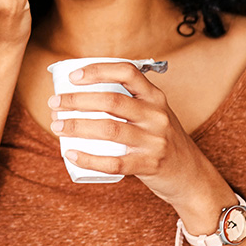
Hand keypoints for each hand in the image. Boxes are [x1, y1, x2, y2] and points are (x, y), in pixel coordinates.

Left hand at [49, 62, 228, 225]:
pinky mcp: (149, 165)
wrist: (191, 175)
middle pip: (111, 101)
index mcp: (155, 97)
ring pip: (109, 130)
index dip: (97, 70)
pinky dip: (88, 158)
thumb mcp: (155, 114)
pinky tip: (70, 153)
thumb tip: (81, 94)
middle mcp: (156, 115)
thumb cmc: (163, 140)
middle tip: (54, 104)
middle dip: (76, 101)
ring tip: (56, 126)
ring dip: (77, 126)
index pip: (127, 72)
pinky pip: (113, 163)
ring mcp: (154, 141)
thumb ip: (130, 102)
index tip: (72, 77)